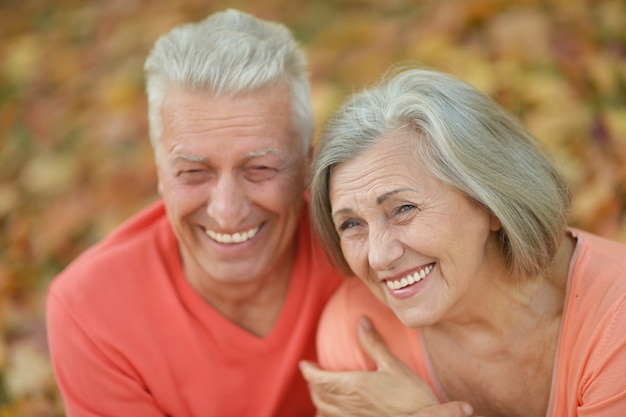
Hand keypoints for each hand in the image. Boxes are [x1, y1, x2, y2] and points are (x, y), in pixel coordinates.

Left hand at [301, 316, 469, 416]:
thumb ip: (374, 344)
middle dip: (313, 384)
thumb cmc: (412, 396)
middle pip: (318, 395)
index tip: (304, 364)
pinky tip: (334, 411)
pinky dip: (327, 414)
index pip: (318, 379)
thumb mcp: (394, 366)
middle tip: (313, 375)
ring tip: (321, 391)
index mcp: (351, 386)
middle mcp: (346, 405)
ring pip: (324, 410)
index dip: (308, 371)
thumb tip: (362, 321)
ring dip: (319, 399)